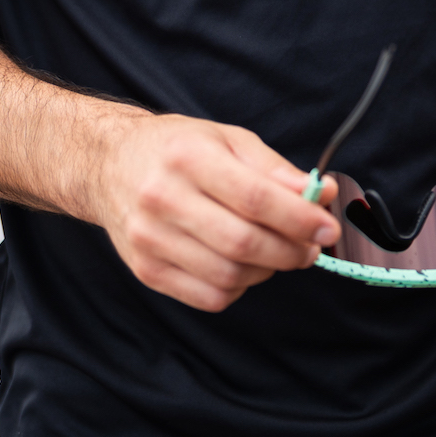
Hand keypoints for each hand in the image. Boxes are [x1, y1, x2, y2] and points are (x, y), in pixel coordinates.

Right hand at [95, 113, 340, 312]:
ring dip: (268, 270)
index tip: (327, 227)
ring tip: (275, 251)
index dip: (299, 218)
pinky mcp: (146, 270)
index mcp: (188, 156)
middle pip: (243, 243)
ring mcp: (150, 238)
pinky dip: (238, 287)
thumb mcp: (227, 139)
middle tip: (310, 246)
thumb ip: (275, 169)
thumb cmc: (176, 149)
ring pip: (229, 276)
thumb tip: (319, 195)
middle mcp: (163, 198)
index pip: (254, 198)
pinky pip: (209, 297)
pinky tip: (241, 265)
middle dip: (291, 251)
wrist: (108, 165)